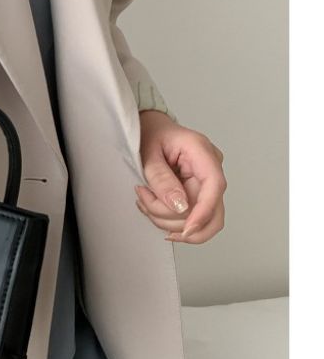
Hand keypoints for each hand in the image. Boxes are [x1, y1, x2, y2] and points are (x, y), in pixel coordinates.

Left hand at [134, 110, 226, 243]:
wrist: (149, 128)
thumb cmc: (149, 133)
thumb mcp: (147, 153)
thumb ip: (161, 179)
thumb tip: (180, 206)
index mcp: (201, 152)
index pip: (215, 186)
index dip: (203, 212)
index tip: (187, 230)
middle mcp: (210, 169)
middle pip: (212, 212)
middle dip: (177, 220)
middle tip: (145, 204)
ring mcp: (205, 183)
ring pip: (198, 220)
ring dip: (165, 219)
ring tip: (143, 199)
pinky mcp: (197, 193)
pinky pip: (188, 217)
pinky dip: (167, 218)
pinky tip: (151, 205)